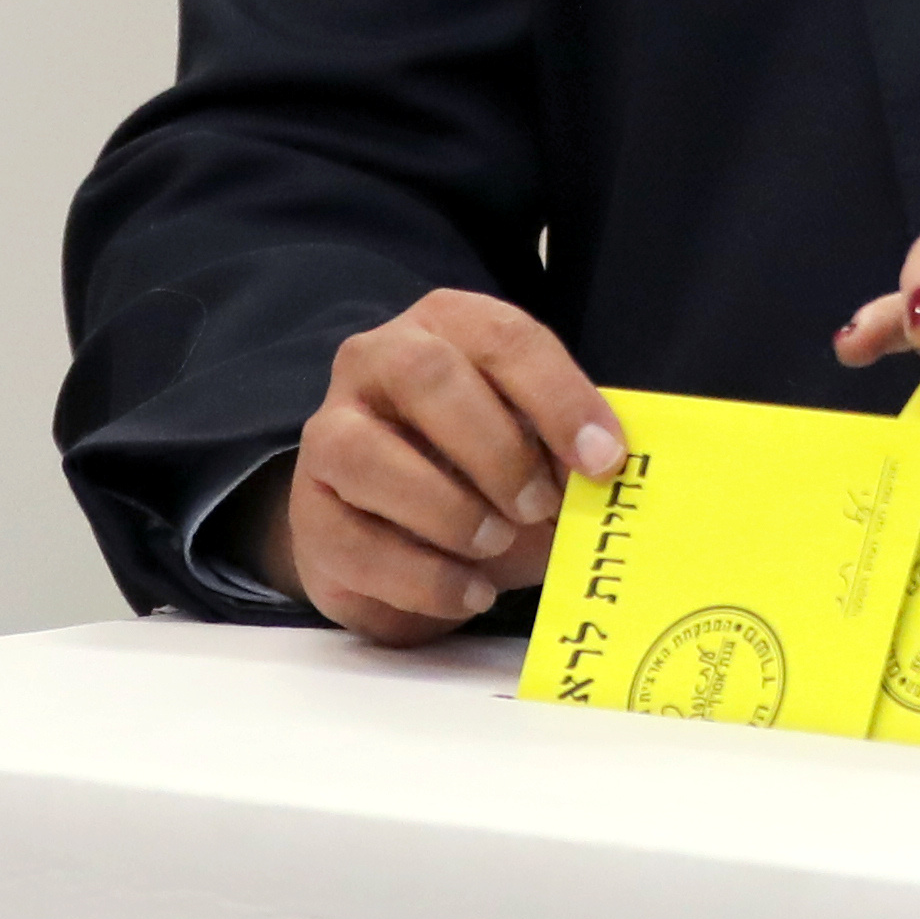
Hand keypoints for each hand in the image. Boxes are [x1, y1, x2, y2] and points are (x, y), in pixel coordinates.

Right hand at [271, 289, 621, 641]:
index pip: (503, 339)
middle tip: (542, 506)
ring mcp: (331, 433)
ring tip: (498, 546)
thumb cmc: (482, 474)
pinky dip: (424, 577)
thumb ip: (568, 453)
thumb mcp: (536, 449)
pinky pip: (353, 541)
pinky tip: (472, 592)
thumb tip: (609, 477)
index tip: (604, 461)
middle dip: (497, 449)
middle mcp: (377, 361)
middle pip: (427, 375)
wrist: (397, 533)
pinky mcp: (310, 512)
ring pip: (366, 453)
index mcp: (448, 326)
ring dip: (449, 509)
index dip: (559, 398)